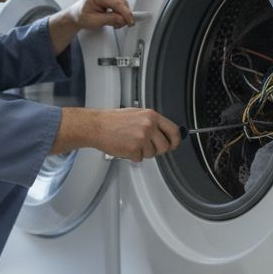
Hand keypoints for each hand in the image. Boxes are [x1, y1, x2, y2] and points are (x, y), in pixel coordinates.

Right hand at [52, 107, 181, 159]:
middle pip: (165, 146)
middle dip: (158, 150)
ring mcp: (142, 138)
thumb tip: (166, 133)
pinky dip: (132, 156)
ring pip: (152, 154)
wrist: (96, 126)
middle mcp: (149, 126)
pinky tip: (125, 147)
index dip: (175, 140)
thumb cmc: (113, 120)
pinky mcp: (133, 149)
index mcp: (151, 116)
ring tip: (131, 143)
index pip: (174, 131)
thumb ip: (152, 123)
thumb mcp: (137, 114)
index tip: (173, 144)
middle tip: (147, 147)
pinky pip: (140, 158)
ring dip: (143, 152)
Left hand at [67, 0, 135, 30]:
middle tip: (119, 25)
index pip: (117, 3)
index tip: (130, 21)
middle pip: (121, 2)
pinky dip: (119, 11)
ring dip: (122, 14)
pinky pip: (120, 3)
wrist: (76, 14)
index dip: (126, 14)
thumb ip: (110, 19)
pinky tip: (114, 17)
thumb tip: (122, 19)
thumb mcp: (95, 21)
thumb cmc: (81, 16)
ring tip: (114, 22)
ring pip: (122, 3)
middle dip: (123, 15)